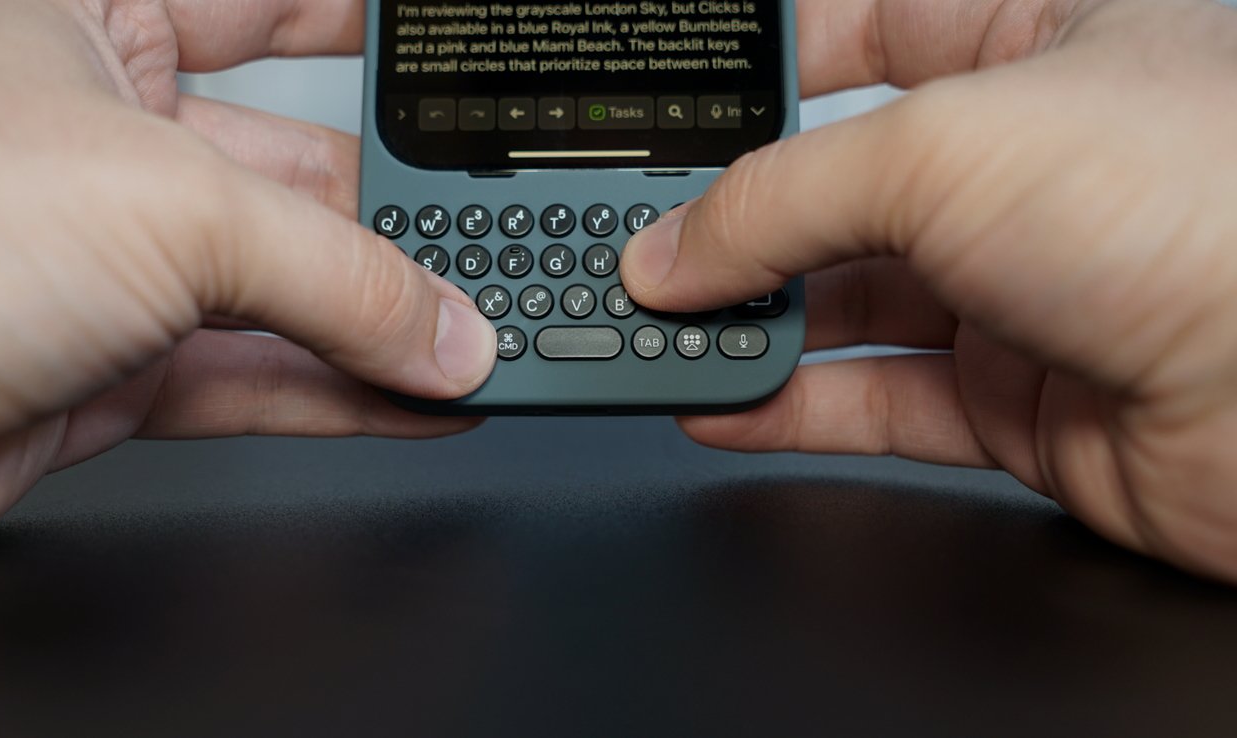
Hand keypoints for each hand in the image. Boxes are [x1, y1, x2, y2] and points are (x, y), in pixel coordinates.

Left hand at [0, 0, 496, 556]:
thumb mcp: (171, 210)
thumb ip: (337, 273)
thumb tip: (444, 326)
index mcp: (93, 20)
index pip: (269, 3)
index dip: (363, 24)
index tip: (448, 53)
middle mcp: (107, 134)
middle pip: (300, 165)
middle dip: (401, 208)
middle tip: (496, 235)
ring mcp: (111, 260)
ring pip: (287, 285)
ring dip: (385, 318)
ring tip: (483, 335)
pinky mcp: (112, 368)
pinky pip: (258, 376)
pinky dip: (343, 393)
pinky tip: (420, 397)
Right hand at [622, 0, 1236, 580]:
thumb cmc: (1205, 209)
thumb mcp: (946, 151)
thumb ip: (783, 200)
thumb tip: (675, 249)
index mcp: (1038, 39)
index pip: (870, 33)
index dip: (767, 71)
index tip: (678, 116)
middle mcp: (1030, 165)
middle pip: (839, 187)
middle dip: (734, 222)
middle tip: (641, 247)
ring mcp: (1024, 288)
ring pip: (847, 305)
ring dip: (747, 323)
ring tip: (654, 335)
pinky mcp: (1020, 401)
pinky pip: (878, 403)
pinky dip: (792, 408)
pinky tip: (720, 406)